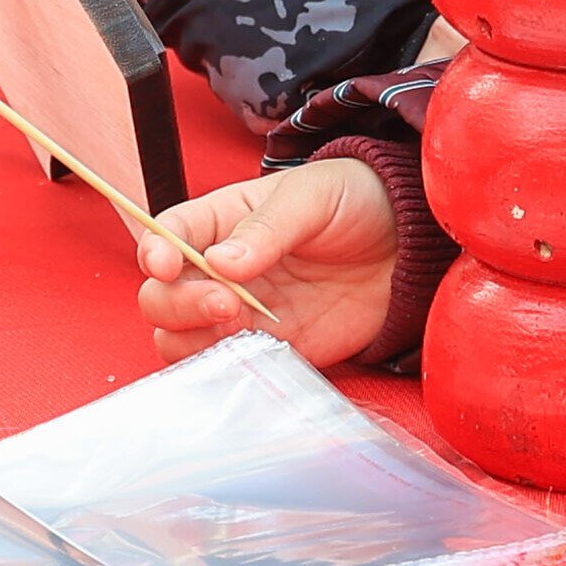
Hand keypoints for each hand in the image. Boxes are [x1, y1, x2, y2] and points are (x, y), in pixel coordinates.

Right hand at [133, 154, 400, 364]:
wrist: (409, 245)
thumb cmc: (354, 202)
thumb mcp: (311, 197)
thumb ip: (267, 229)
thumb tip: (221, 263)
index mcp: (218, 221)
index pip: (165, 237)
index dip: (155, 253)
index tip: (169, 264)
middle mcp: (217, 271)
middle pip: (161, 299)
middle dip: (179, 305)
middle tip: (226, 302)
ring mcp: (241, 314)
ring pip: (181, 340)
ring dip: (196, 341)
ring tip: (242, 327)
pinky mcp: (271, 349)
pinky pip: (229, 368)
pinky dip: (230, 368)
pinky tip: (260, 352)